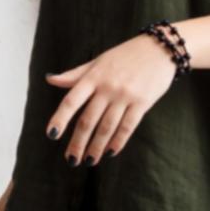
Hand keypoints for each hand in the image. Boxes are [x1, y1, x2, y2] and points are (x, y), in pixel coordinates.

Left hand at [45, 34, 176, 165]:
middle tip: (70, 160)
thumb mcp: (97, 61)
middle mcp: (107, 88)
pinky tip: (110, 152)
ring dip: (96, 146)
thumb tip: (50, 80)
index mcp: (93, 77)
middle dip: (78, 142)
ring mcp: (125, 96)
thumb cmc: (124, 55)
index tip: (51, 135)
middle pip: (88, 120)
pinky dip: (118, 141)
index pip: (71, 101)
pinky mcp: (143, 103)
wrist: (159, 49)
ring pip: (107, 127)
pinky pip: (128, 126)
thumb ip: (75, 74)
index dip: (60, 118)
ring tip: (88, 161)